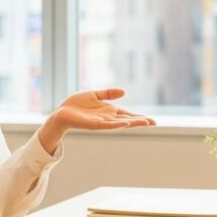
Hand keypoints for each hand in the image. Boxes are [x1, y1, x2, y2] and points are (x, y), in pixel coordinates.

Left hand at [38, 88, 155, 153]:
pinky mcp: (94, 124)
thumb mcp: (95, 94)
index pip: (128, 114)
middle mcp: (108, 118)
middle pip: (128, 120)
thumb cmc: (76, 104)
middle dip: (141, 121)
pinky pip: (108, 125)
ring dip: (133, 123)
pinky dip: (118, 124)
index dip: (140, 117)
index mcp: (109, 111)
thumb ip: (109, 93)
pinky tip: (126, 122)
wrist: (61, 112)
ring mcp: (102, 122)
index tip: (152, 120)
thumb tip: (124, 91)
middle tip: (155, 123)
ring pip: (121, 123)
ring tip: (146, 123)